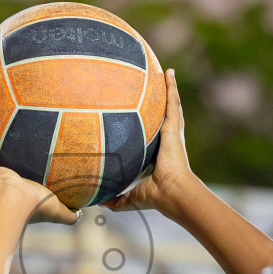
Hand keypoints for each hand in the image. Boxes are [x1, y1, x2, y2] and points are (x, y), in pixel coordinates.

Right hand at [0, 145, 76, 224]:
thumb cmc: (34, 206)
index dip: (23, 189)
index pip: (21, 191)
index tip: (23, 185)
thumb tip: (82, 213)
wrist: (12, 199)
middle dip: (0, 174)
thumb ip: (70, 214)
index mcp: (20, 197)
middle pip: (1, 179)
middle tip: (1, 165)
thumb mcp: (57, 210)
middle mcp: (3, 190)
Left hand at [101, 68, 192, 214]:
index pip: (154, 135)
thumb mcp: (131, 195)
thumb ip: (116, 198)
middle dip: (163, 101)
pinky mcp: (174, 127)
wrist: (171, 192)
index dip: (151, 126)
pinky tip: (168, 72)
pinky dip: (172, 86)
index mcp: (159, 154)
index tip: (145, 116)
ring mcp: (173, 132)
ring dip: (169, 89)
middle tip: (159, 85)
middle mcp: (168, 140)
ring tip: (166, 73)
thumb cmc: (155, 195)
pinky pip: (173, 102)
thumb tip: (98, 201)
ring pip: (171, 105)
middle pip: (165, 116)